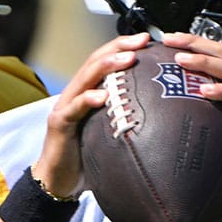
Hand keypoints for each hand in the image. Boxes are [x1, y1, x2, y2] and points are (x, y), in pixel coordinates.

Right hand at [32, 32, 151, 196]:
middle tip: (141, 41)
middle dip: (119, 47)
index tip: (147, 40)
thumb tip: (163, 116)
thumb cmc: (86, 158)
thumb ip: (127, 120)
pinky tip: (102, 96)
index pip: (105, 61)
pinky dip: (88, 100)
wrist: (57, 181)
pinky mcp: (59, 124)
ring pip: (85, 78)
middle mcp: (76, 94)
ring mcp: (65, 107)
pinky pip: (73, 108)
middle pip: (95, 61)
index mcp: (88, 93)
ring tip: (127, 59)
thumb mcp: (110, 133)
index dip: (124, 47)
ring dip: (106, 66)